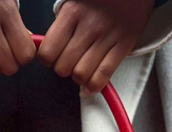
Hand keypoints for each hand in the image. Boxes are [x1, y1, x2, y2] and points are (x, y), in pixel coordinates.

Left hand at [38, 0, 154, 93]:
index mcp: (72, 12)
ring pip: (81, 75)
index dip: (48, 59)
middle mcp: (88, 26)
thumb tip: (49, 51)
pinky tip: (92, 82)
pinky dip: (94, 85)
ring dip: (79, 76)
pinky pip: (103, 76)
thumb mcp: (75, 1)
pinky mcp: (124, 45)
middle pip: (63, 68)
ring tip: (83, 66)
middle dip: (64, 68)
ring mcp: (107, 37)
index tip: (53, 56)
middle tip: (70, 61)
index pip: (47, 53)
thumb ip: (62, 25)